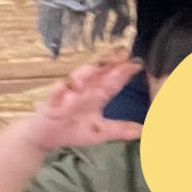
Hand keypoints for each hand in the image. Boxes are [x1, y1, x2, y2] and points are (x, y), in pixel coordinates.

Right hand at [25, 59, 143, 152]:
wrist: (47, 137)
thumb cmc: (73, 130)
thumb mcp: (101, 132)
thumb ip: (121, 129)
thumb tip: (144, 130)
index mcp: (96, 95)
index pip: (113, 81)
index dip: (124, 72)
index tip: (137, 63)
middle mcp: (83, 91)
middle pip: (97, 76)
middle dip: (108, 65)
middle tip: (120, 54)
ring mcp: (66, 96)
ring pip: (76, 82)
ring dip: (84, 74)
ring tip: (94, 68)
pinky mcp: (50, 105)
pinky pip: (54, 96)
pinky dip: (57, 91)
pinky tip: (62, 86)